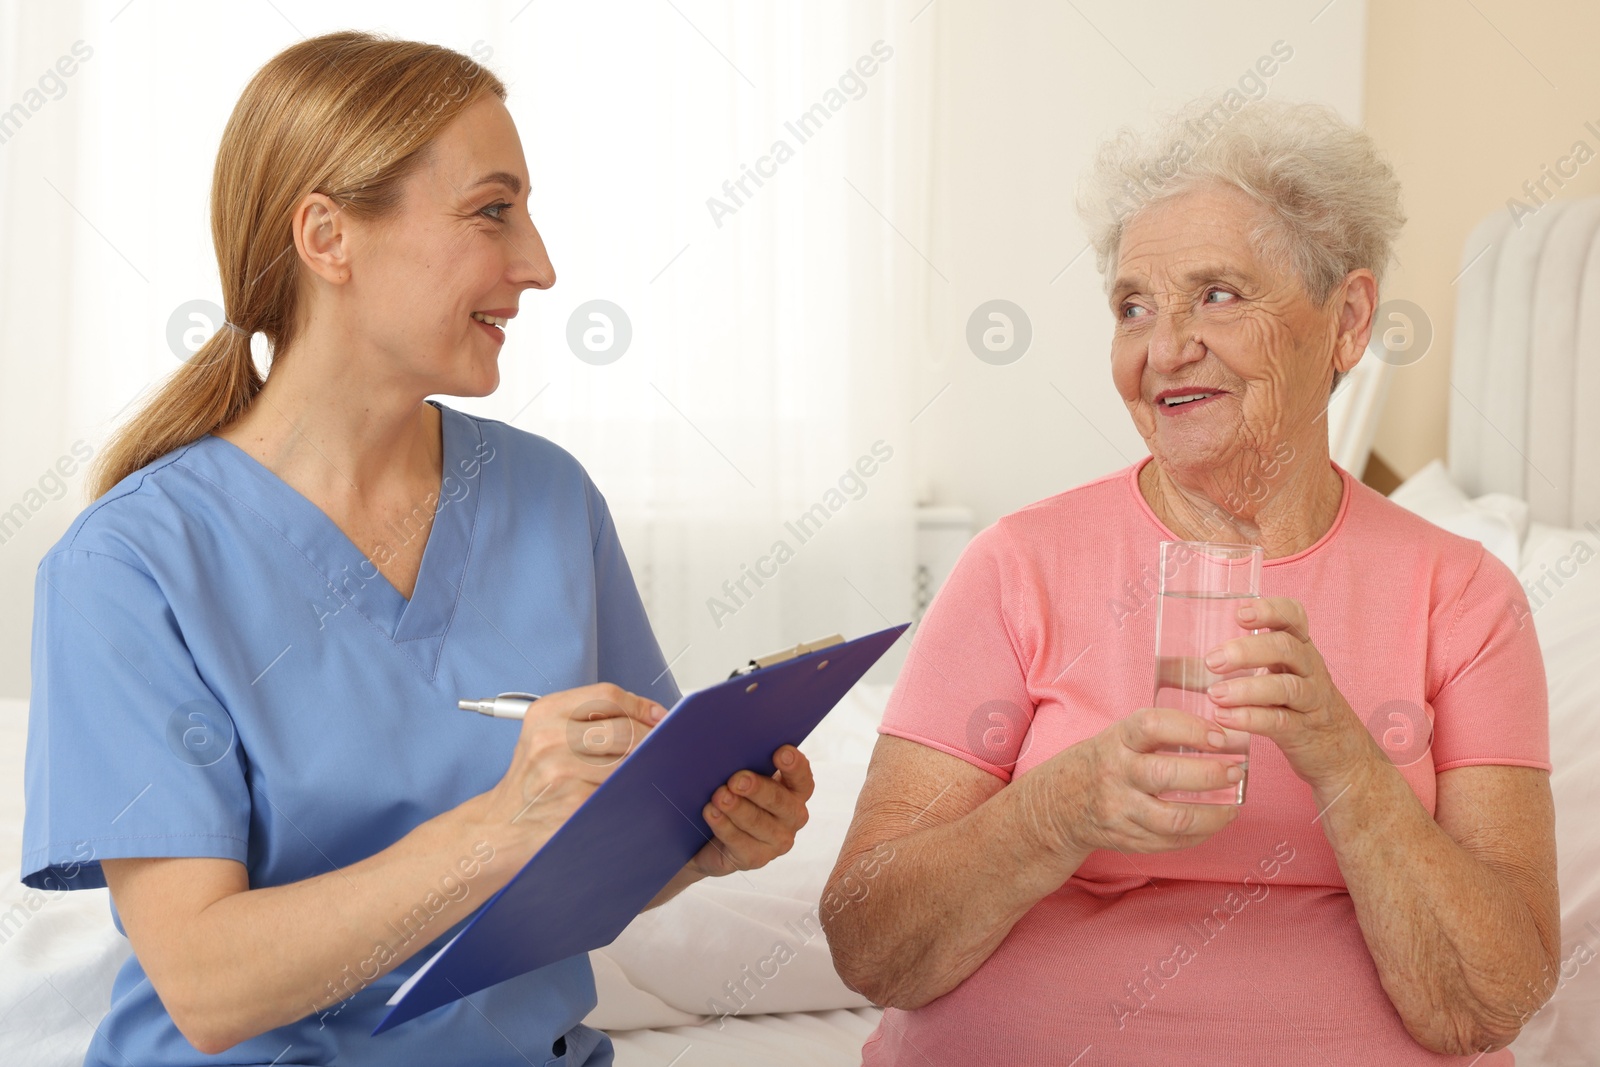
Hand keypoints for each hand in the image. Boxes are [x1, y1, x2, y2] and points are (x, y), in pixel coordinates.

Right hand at [473, 683, 666, 856]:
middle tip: (664, 749)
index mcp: (545, 713)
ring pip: (627, 761)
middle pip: (624, 729)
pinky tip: (631, 795)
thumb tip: (650, 716)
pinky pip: (620, 791)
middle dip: (652, 740)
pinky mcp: (574, 803)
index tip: (659, 717)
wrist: (499, 828)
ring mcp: (561, 771)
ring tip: (647, 773)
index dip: (641, 706)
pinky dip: (632, 792)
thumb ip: (590, 720)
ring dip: (645, 768)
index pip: (608, 696)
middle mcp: (550, 738)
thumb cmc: (532, 781)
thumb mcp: (547, 736)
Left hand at [689, 745, 813, 877]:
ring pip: (760, 824)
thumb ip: (739, 755)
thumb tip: (717, 729)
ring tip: (718, 796)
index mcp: (793, 789)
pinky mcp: (756, 859)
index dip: (794, 765)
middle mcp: (792, 815)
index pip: (802, 777)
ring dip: (738, 809)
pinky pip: (742, 844)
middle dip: (759, 789)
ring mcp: (777, 840)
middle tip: (736, 779)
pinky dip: (724, 827)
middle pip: (782, 801)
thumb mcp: (735, 772)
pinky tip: (711, 813)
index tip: (779, 752)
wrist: (702, 836)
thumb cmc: (725, 792)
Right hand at [1019, 707, 1241, 857]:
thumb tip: (1222, 733)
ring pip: (1174, 818)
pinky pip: (1171, 841)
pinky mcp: (1127, 838)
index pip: (1153, 726)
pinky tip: (1215, 821)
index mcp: (1116, 740)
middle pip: (1167, 775)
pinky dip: (1201, 833)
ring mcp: (1120, 810)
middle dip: (1210, 774)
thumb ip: (1160, 734)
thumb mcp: (1120, 737)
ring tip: (1234, 805)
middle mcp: (1116, 774)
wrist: (1058, 804)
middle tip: (1235, 771)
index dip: (1191, 729)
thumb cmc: (1103, 762)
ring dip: (1213, 814)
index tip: (1221, 736)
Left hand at [1202, 596, 1378, 791]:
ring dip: (1247, 688)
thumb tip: (1173, 662)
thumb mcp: (1274, 675)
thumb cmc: (1295, 706)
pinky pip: (1281, 722)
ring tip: (1214, 694)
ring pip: (1286, 687)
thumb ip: (1235, 664)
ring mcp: (1312, 701)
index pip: (1294, 617)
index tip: (1240, 614)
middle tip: (1212, 661)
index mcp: (1299, 648)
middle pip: (1286, 648)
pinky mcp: (1305, 732)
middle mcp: (1309, 669)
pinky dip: (1251, 718)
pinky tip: (1225, 717)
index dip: (1270, 610)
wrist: (1340, 752)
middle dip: (1247, 651)